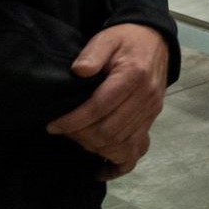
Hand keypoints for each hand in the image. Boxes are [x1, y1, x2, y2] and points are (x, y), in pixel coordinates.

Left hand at [47, 24, 169, 177]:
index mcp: (134, 77)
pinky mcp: (152, 120)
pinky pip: (138, 148)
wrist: (155, 41)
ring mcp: (151, 111)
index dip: (73, 121)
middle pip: (109, 131)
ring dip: (95, 147)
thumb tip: (80, 71)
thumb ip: (93, 53)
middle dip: (81, 136)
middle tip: (64, 131)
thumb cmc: (126, 40)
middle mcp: (146, 97)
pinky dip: (120, 163)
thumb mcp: (107, 39)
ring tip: (78, 139)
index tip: (53, 125)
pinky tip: (102, 170)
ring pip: (121, 143)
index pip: (99, 108)